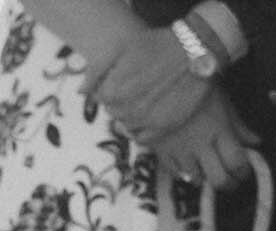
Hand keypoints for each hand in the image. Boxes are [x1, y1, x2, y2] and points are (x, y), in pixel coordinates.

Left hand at [89, 25, 208, 145]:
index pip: (101, 99)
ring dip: (131, 116)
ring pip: (126, 126)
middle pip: (113, 113)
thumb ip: (97, 71)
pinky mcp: (163, 128)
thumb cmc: (156, 46)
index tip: (123, 80)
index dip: (111, 88)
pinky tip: (149, 117)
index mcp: (112, 92)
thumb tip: (81, 93)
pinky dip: (141, 132)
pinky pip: (142, 139)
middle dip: (121, 103)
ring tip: (145, 100)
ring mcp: (145, 121)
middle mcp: (126, 111)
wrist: (194, 51)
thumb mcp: (121, 49)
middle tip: (137, 89)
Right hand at [149, 89, 257, 191]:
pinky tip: (186, 166)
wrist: (158, 81)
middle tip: (229, 180)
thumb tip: (256, 142)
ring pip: (196, 179)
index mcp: (220, 130)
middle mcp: (201, 146)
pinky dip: (183, 173)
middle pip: (219, 179)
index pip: (237, 162)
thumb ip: (238, 124)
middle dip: (227, 183)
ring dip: (204, 177)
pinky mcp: (161, 152)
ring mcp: (180, 151)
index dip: (243, 172)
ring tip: (205, 170)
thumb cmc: (195, 86)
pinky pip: (175, 173)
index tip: (244, 172)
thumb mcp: (222, 100)